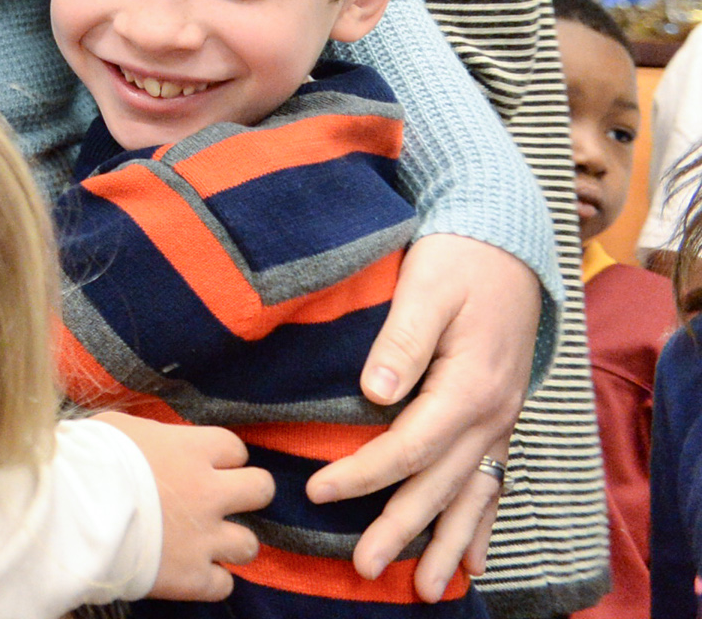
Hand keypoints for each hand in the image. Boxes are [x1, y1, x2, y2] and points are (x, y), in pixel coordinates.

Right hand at [92, 412, 272, 599]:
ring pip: (249, 544)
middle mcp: (208, 493)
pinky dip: (209, 580)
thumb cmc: (86, 460)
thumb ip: (149, 437)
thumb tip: (153, 440)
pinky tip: (189, 572)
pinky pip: (223, 584)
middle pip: (261, 489)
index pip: (234, 447)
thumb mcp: (117, 429)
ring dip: (231, 542)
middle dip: (248, 494)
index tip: (205, 464)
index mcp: (191, 450)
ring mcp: (204, 538)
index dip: (223, 457)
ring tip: (206, 542)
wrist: (73, 511)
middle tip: (222, 500)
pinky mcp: (192, 577)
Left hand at [306, 232, 536, 596]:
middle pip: (440, 485)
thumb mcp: (427, 287)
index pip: (407, 445)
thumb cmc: (459, 259)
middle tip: (364, 568)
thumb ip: (401, 341)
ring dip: (447, 543)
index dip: (362, 473)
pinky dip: (480, 522)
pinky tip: (471, 559)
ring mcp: (500, 420)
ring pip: (471, 495)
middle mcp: (491, 414)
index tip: (318, 492)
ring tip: (424, 589)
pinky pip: (491, 481)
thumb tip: (375, 394)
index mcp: (469, 387)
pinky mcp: (497, 416)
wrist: (507, 242)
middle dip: (401, 529)